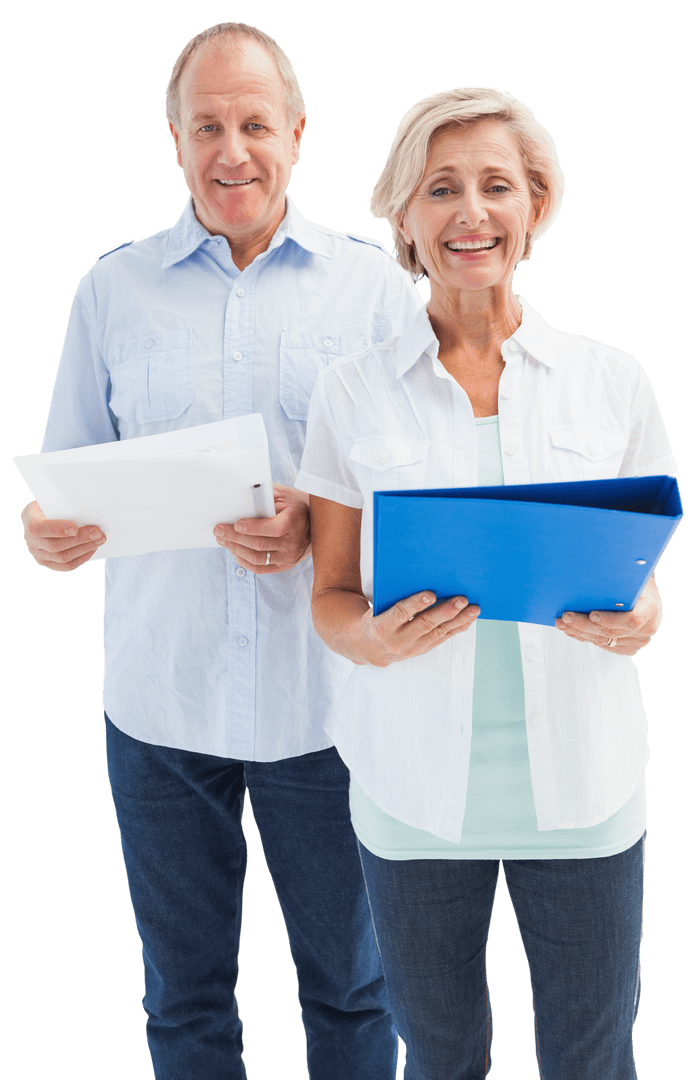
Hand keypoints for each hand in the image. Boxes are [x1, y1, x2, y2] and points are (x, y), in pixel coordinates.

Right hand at [21, 500, 105, 570]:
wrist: (46, 515)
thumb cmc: (53, 504)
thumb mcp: (54, 499)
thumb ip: (66, 505)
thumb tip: (88, 511)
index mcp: (29, 519)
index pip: (38, 528)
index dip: (57, 530)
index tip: (74, 528)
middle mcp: (30, 539)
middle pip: (55, 546)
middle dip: (80, 539)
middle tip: (98, 532)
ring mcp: (38, 553)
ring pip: (62, 557)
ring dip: (85, 548)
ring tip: (100, 539)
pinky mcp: (47, 563)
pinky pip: (66, 566)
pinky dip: (82, 557)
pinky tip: (92, 548)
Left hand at [213, 484, 310, 574]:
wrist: (315, 525)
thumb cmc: (294, 506)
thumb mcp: (283, 495)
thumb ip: (265, 496)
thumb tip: (241, 499)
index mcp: (295, 522)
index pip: (274, 529)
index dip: (253, 528)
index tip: (236, 524)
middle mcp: (293, 543)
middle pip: (260, 545)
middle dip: (235, 537)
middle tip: (218, 530)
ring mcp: (289, 557)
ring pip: (257, 558)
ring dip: (235, 549)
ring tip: (222, 540)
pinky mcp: (284, 566)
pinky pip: (259, 568)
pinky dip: (243, 560)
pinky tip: (233, 550)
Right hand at [355, 590, 479, 667]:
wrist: (368, 647)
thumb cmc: (375, 618)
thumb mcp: (377, 607)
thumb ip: (394, 597)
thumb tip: (420, 578)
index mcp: (381, 626)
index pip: (400, 613)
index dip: (416, 604)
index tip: (431, 594)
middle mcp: (397, 640)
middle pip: (425, 624)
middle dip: (445, 611)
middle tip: (462, 599)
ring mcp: (411, 649)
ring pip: (438, 633)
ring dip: (458, 620)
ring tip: (473, 609)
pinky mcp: (422, 651)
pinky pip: (443, 639)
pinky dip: (457, 628)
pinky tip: (468, 619)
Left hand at [554, 575, 662, 656]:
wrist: (645, 595)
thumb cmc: (635, 583)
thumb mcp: (630, 576)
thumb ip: (617, 579)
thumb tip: (592, 569)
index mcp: (651, 609)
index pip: (632, 620)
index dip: (610, 619)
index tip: (592, 614)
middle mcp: (647, 628)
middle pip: (611, 632)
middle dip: (584, 624)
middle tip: (566, 616)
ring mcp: (638, 641)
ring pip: (604, 640)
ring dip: (580, 632)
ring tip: (563, 623)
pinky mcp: (628, 648)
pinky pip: (603, 645)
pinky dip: (586, 638)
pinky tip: (572, 630)